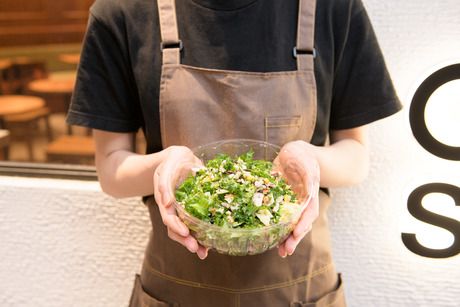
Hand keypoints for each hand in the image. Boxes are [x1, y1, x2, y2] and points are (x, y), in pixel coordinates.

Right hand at [153, 146, 208, 258]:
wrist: (177, 158)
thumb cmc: (175, 158)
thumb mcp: (170, 162)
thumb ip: (165, 180)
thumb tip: (167, 202)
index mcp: (164, 196)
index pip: (168, 216)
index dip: (176, 226)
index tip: (185, 233)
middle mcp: (170, 206)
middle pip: (174, 228)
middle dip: (185, 239)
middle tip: (196, 248)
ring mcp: (179, 210)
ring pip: (182, 231)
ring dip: (192, 242)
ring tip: (203, 253)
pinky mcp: (189, 211)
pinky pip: (192, 226)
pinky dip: (199, 236)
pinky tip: (207, 246)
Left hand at [273, 141, 319, 257]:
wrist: (297, 153)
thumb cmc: (301, 154)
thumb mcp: (304, 158)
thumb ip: (307, 172)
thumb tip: (310, 188)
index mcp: (309, 192)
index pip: (309, 211)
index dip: (303, 223)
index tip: (297, 234)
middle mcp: (303, 201)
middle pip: (302, 223)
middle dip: (295, 237)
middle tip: (287, 251)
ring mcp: (293, 204)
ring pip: (292, 224)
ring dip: (288, 238)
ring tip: (282, 252)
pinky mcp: (282, 204)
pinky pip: (281, 219)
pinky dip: (278, 231)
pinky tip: (272, 241)